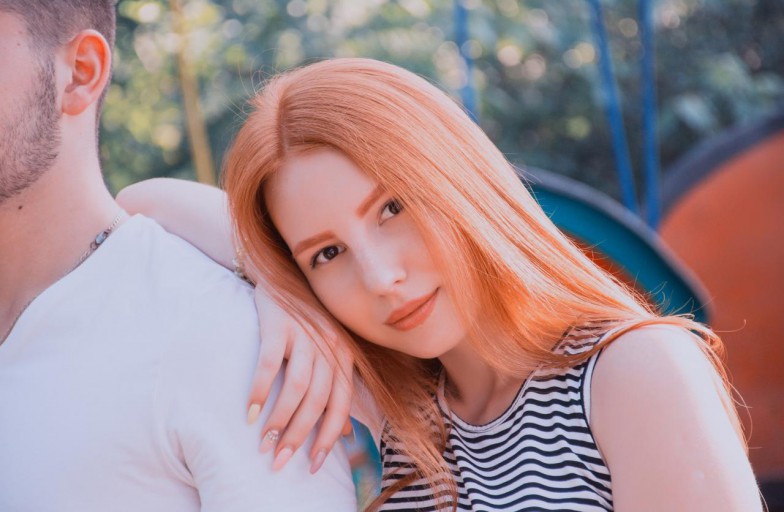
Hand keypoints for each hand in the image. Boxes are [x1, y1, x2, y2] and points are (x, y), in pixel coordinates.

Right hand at [246, 285, 354, 472]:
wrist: (284, 274)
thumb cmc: (308, 321)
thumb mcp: (328, 351)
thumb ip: (336, 389)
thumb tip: (346, 433)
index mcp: (344, 354)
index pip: (341, 403)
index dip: (329, 437)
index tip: (314, 465)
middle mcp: (329, 345)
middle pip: (318, 400)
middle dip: (299, 435)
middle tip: (280, 461)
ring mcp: (304, 334)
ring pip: (297, 386)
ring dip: (280, 419)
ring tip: (264, 444)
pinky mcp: (278, 325)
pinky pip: (269, 364)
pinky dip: (260, 390)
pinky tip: (250, 413)